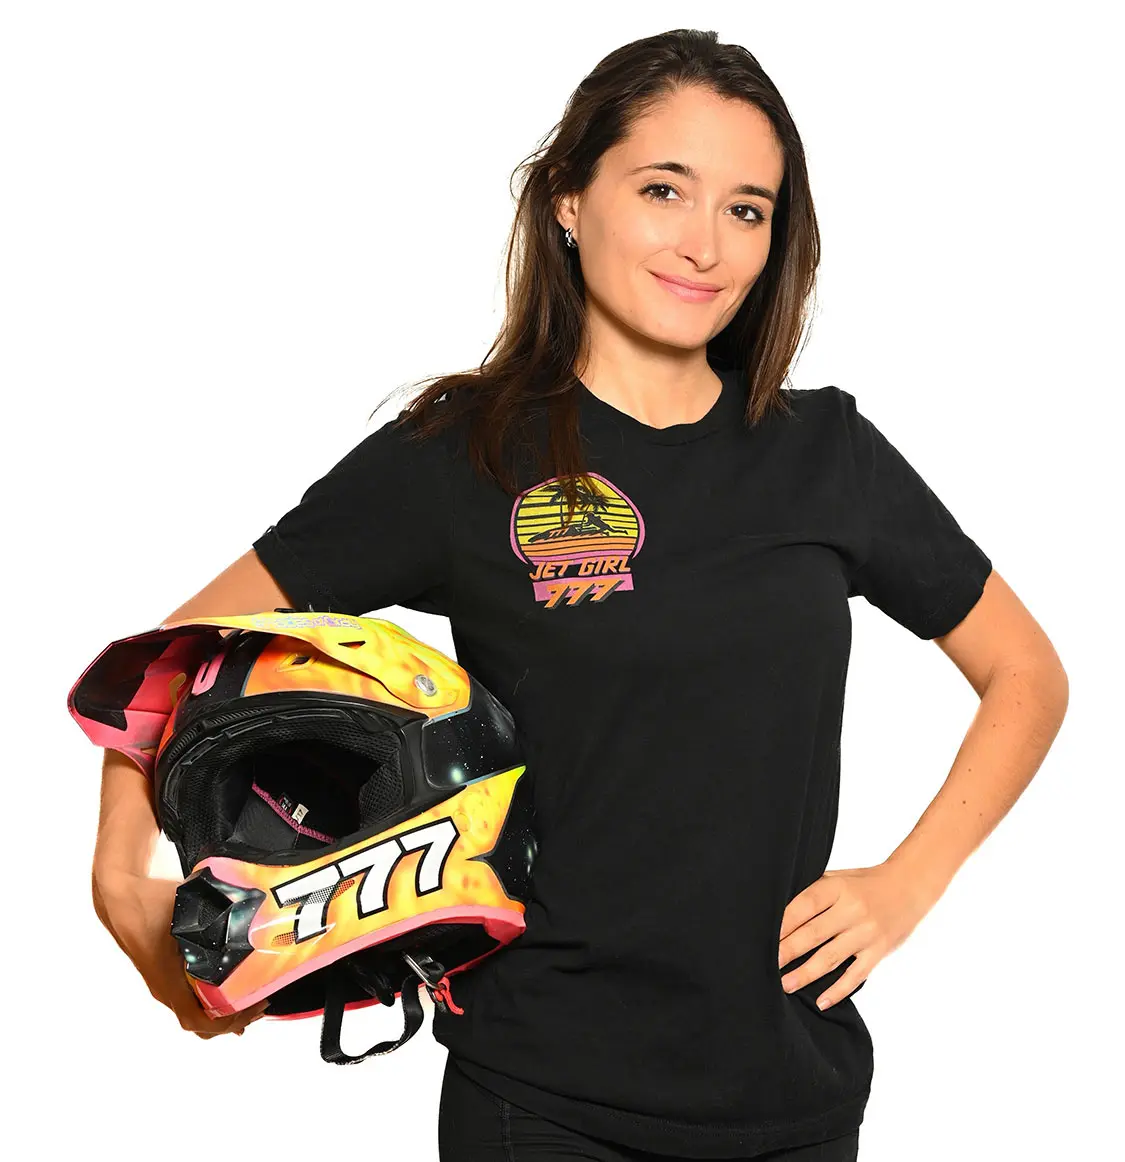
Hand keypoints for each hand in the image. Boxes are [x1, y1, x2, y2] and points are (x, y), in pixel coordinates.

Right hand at [94, 872, 269, 1037]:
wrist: (122, 896)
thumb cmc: (149, 904)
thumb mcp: (188, 909)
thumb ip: (217, 917)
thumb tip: (252, 914)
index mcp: (168, 981)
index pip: (198, 1020)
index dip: (229, 1021)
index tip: (255, 1005)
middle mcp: (165, 988)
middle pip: (200, 1022)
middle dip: (233, 1018)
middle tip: (261, 1002)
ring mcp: (165, 981)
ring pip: (195, 1010)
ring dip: (224, 1008)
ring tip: (252, 997)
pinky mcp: (168, 971)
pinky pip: (191, 996)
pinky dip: (213, 997)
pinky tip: (232, 987)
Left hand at [777, 861, 936, 1010]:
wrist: (908, 888)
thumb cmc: (864, 882)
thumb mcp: (839, 877)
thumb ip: (814, 891)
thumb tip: (779, 910)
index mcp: (838, 888)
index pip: (804, 906)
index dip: (783, 923)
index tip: (762, 936)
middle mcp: (852, 911)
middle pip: (813, 934)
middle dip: (787, 951)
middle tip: (765, 964)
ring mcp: (866, 933)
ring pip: (830, 958)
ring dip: (806, 974)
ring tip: (785, 984)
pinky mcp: (879, 952)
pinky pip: (856, 975)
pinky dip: (838, 990)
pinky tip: (822, 1001)